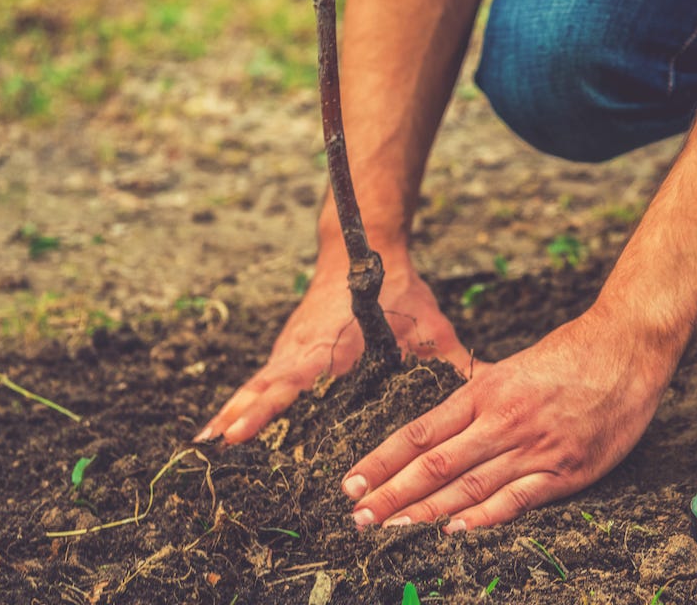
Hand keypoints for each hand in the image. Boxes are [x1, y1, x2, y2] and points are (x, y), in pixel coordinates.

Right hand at [197, 255, 469, 443]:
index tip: (239, 433)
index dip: (265, 409)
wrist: (362, 246)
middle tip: (213, 450)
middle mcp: (304, 348)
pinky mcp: (291, 347)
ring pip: (258, 382)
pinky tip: (227, 425)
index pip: (293, 382)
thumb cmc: (400, 289)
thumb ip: (454, 362)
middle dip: (240, 417)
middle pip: (265, 387)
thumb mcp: (430, 326)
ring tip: (207, 445)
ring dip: (234, 410)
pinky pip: (263, 377)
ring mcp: (293, 346)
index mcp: (333, 346)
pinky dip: (244, 399)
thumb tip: (489, 388)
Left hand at [340, 310, 675, 530]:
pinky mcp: (566, 471)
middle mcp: (502, 421)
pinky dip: (484, 518)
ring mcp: (534, 448)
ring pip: (468, 486)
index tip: (351, 482)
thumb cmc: (571, 353)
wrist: (627, 348)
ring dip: (425, 512)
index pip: (420, 432)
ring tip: (390, 530)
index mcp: (485, 392)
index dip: (383, 460)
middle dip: (391, 494)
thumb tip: (446, 414)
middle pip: (434, 464)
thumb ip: (480, 394)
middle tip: (357, 518)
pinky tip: (454, 531)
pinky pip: (518, 499)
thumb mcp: (514, 366)